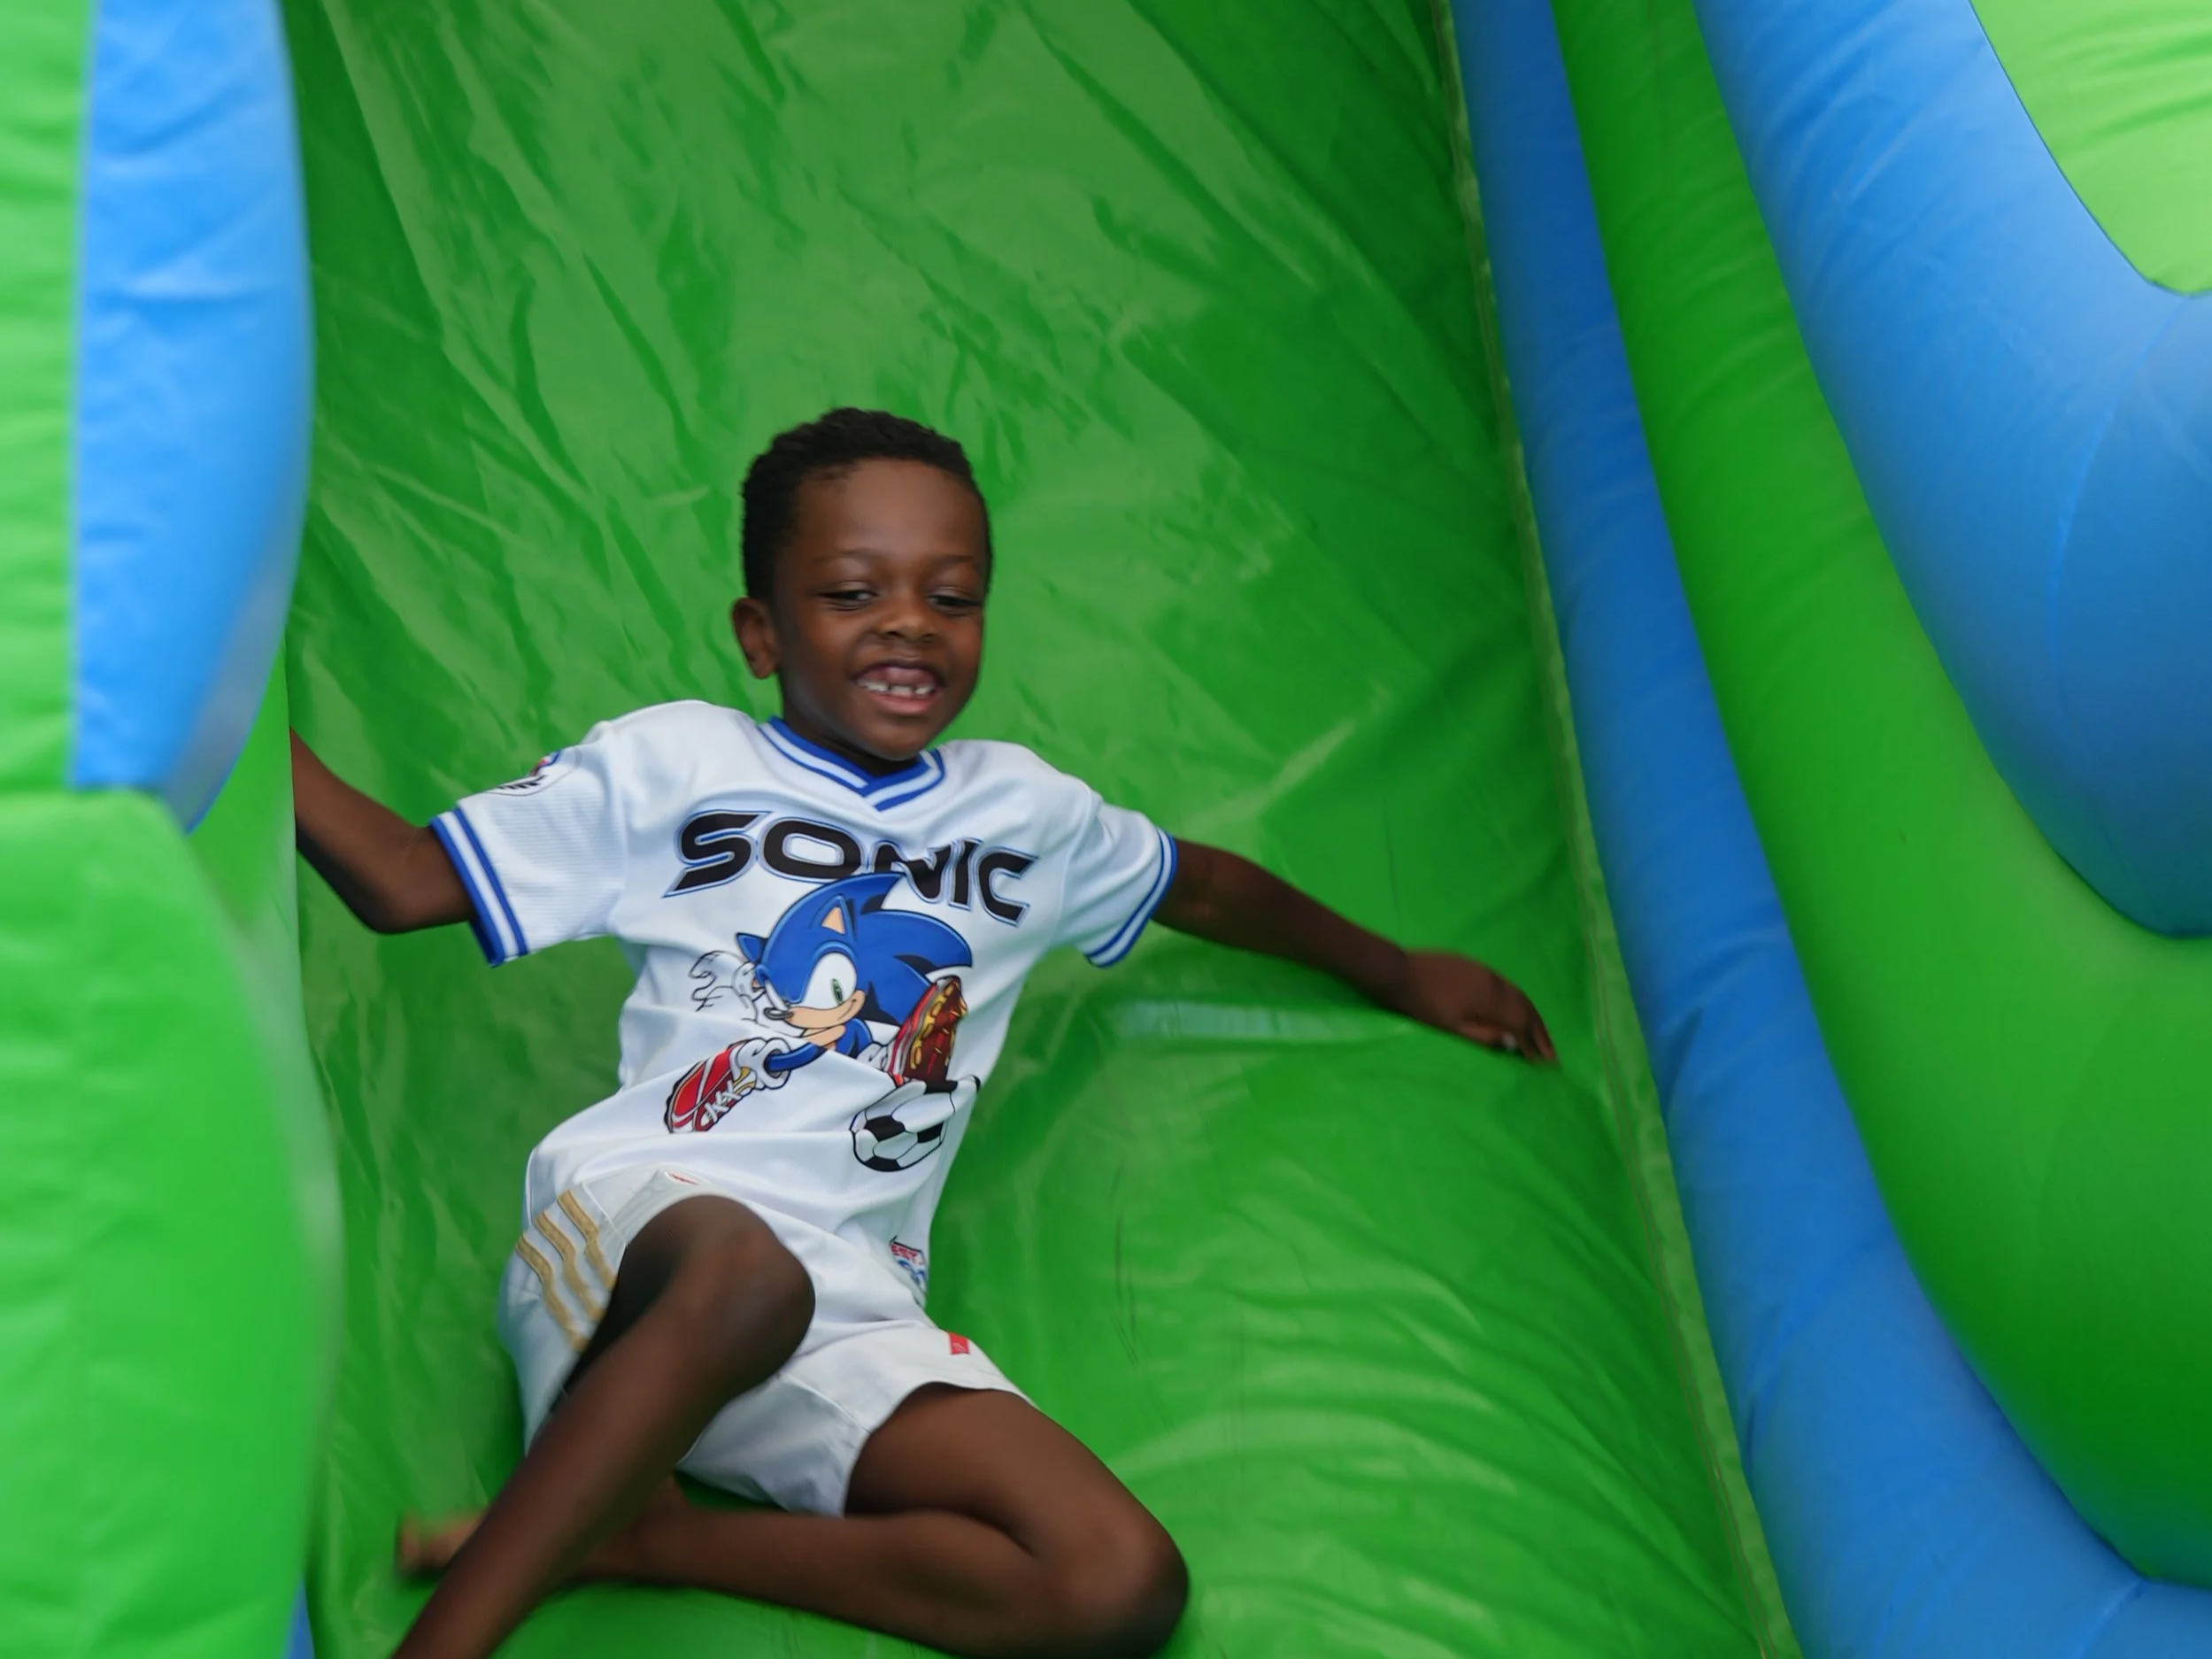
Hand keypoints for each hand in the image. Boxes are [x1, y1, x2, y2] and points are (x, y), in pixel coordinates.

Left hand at [1388, 950, 1556, 1062]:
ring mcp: (1484, 971)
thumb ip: (1482, 1036)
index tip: (1545, 1064)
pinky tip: (1516, 1011)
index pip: (1521, 1024)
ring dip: (1532, 1017)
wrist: (1398, 972)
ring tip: (1539, 1036)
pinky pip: (1505, 985)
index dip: (1534, 1045)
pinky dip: (1517, 1001)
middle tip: (1551, 1054)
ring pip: (1517, 994)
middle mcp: (1494, 982)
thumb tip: (1512, 1042)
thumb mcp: (1450, 1028)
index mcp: (1489, 998)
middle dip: (1540, 1032)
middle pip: (1526, 1008)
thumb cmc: (1421, 1006)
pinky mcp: (1474, 965)